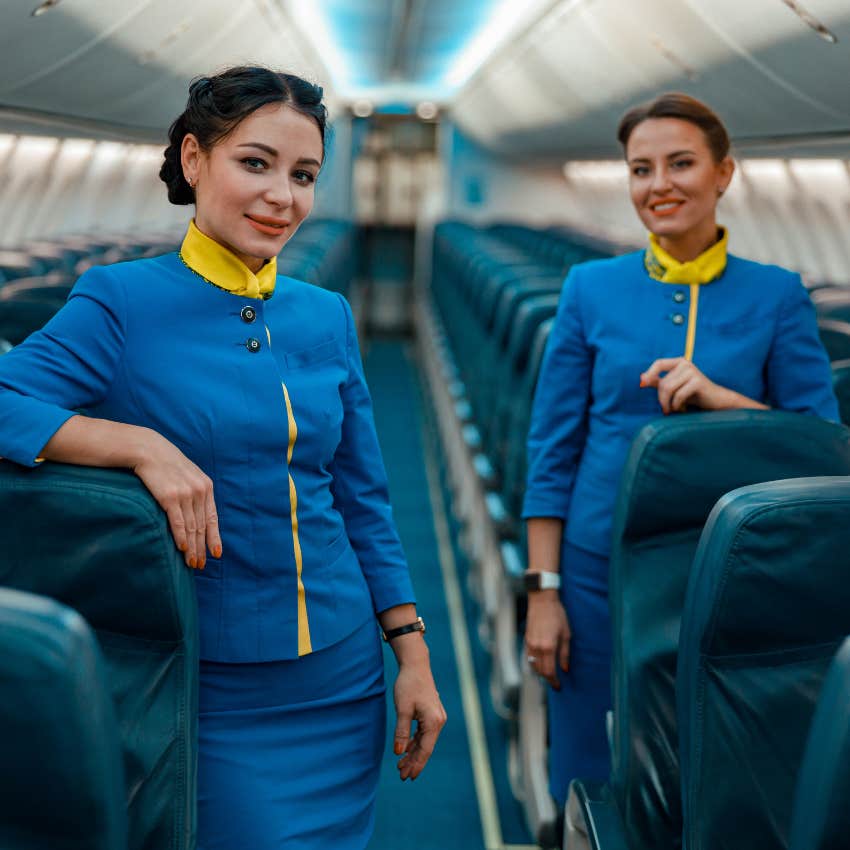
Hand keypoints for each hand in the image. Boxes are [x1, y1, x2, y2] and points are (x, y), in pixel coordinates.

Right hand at [131, 429, 221, 569]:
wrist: (148, 449)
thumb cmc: (166, 465)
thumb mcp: (188, 475)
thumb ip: (195, 492)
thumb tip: (197, 514)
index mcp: (206, 487)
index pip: (212, 518)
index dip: (214, 538)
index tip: (216, 554)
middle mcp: (199, 491)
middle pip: (202, 526)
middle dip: (202, 548)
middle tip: (200, 565)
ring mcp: (186, 494)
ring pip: (191, 528)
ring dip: (192, 548)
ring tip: (191, 562)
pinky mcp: (170, 497)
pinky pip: (178, 522)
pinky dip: (181, 537)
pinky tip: (182, 549)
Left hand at [392, 645, 446, 780]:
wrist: (416, 665)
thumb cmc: (408, 685)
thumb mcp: (402, 709)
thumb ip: (402, 732)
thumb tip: (399, 752)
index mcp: (433, 722)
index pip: (425, 750)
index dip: (416, 764)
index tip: (408, 777)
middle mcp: (438, 721)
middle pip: (426, 747)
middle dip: (414, 762)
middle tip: (401, 775)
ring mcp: (437, 718)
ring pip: (425, 741)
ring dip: (414, 753)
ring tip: (401, 766)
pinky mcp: (432, 714)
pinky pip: (424, 733)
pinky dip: (415, 742)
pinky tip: (407, 750)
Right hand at [524, 591, 570, 688]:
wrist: (542, 601)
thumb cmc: (557, 615)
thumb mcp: (566, 634)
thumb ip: (565, 653)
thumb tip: (565, 669)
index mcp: (549, 647)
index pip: (549, 671)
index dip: (554, 682)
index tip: (559, 687)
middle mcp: (537, 647)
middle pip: (540, 671)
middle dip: (548, 679)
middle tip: (555, 683)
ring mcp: (530, 643)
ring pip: (533, 666)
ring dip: (540, 673)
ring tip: (548, 676)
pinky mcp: (526, 639)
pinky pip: (528, 657)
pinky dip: (534, 664)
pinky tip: (540, 665)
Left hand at [640, 357, 728, 413]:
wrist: (716, 402)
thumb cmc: (693, 395)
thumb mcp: (674, 388)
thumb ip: (659, 382)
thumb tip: (642, 379)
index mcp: (679, 363)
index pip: (659, 363)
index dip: (650, 373)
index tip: (642, 385)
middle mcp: (686, 364)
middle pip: (662, 382)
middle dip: (662, 399)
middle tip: (667, 409)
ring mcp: (693, 372)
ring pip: (668, 389)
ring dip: (668, 403)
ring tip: (674, 409)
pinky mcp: (698, 382)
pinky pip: (678, 395)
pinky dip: (678, 405)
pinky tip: (683, 409)